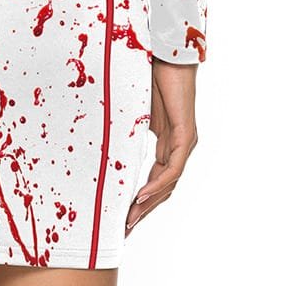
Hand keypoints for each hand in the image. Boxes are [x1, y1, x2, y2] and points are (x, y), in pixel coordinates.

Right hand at [125, 61, 198, 237]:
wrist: (167, 55)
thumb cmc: (150, 75)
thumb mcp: (132, 110)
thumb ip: (124, 128)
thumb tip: (100, 141)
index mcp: (167, 142)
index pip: (155, 179)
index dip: (140, 199)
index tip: (122, 216)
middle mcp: (178, 146)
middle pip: (162, 188)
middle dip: (143, 210)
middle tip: (124, 230)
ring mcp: (184, 142)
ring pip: (168, 183)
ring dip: (148, 203)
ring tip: (130, 220)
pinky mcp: (186, 135)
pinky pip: (173, 168)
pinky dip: (157, 184)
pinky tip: (142, 195)